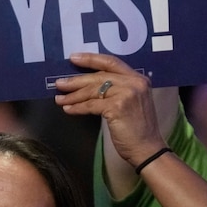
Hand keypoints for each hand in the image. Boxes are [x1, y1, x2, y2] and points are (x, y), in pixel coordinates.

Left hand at [54, 52, 164, 166]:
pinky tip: (68, 109)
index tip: (73, 58)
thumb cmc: (137, 129)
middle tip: (59, 83)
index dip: (91, 59)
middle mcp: (134, 82)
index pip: (111, 62)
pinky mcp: (117, 107)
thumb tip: (87, 84)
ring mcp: (127, 94)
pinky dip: (77, 107)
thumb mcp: (131, 102)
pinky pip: (91, 105)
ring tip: (59, 98)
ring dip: (73, 95)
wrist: (147, 149)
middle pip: (99, 76)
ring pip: (93, 91)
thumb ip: (117, 89)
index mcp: (138, 79)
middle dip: (76, 80)